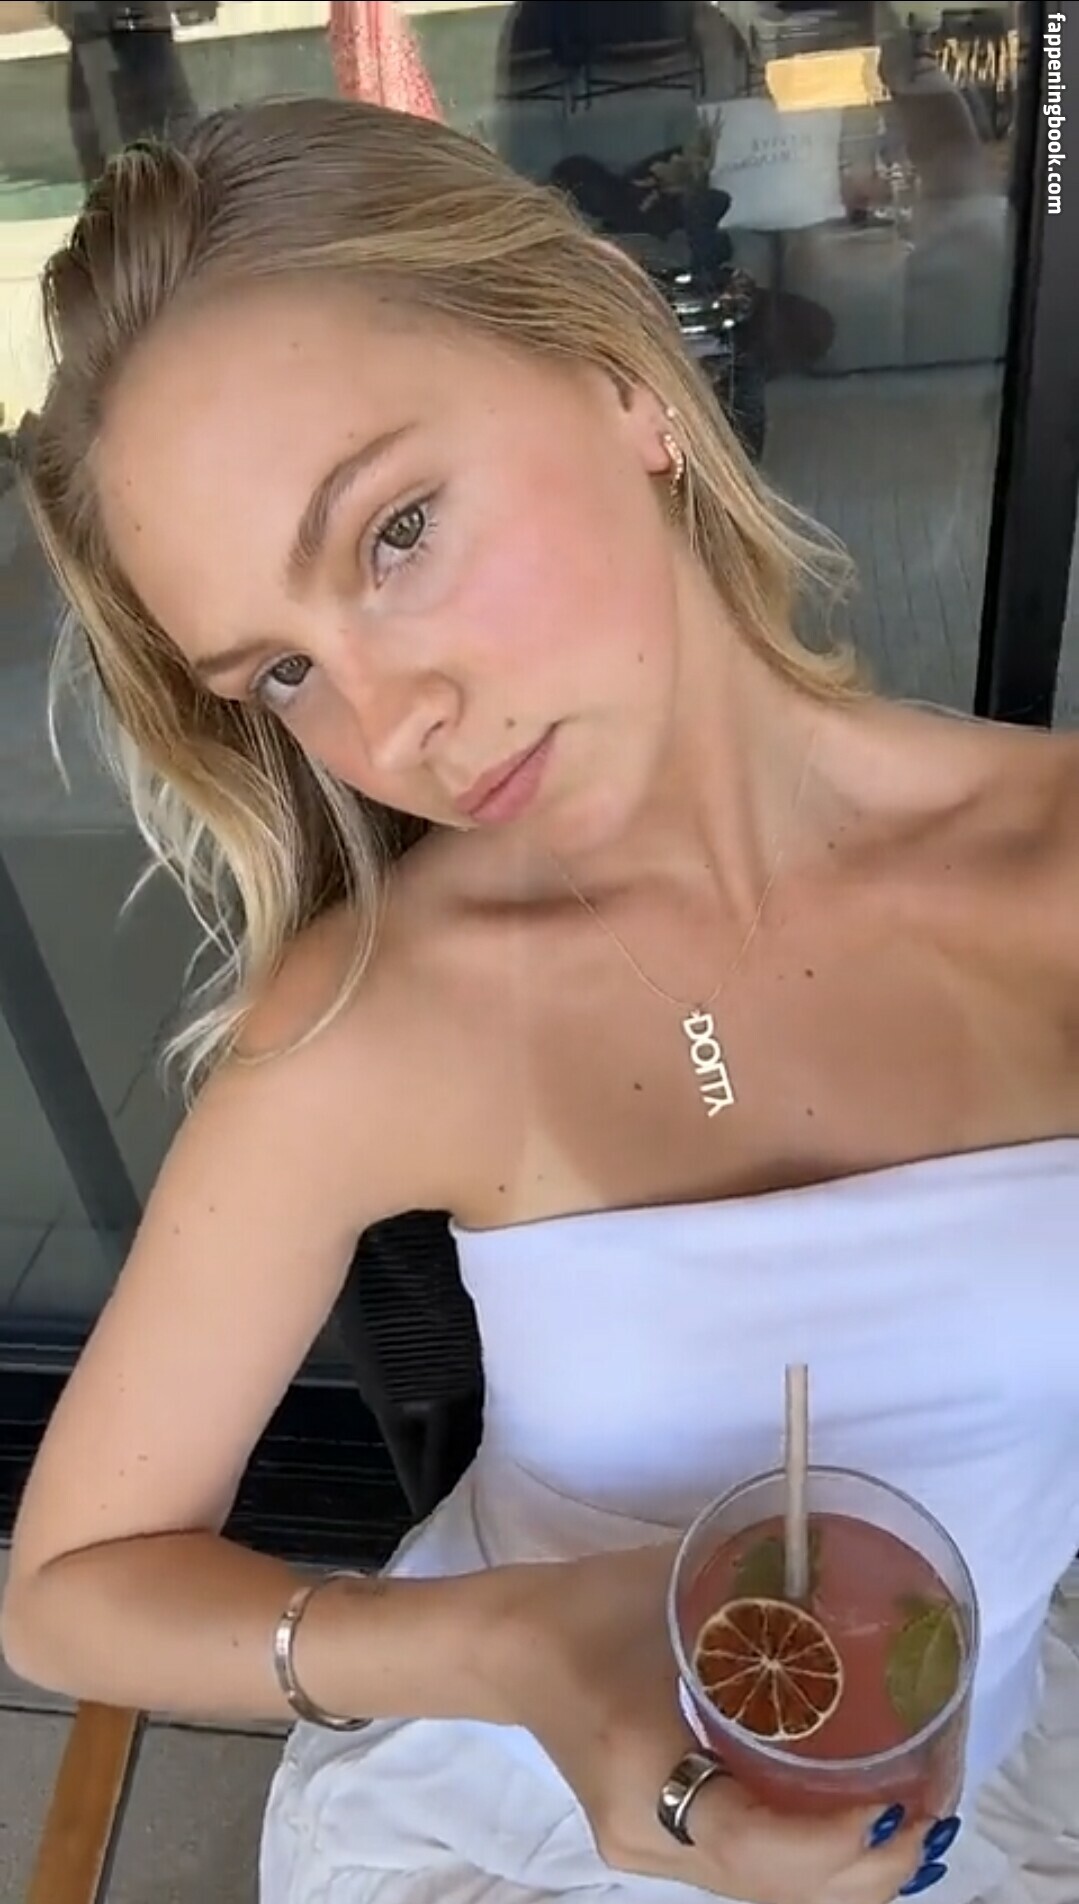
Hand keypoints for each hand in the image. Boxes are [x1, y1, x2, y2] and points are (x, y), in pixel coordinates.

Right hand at [491, 1543, 931, 1903]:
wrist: (505, 1645)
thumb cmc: (582, 1610)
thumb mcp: (668, 1584)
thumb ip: (752, 1582)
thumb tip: (841, 1563)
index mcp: (641, 1781)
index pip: (751, 1844)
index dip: (831, 1839)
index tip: (897, 1803)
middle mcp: (648, 1840)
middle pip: (774, 1889)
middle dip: (866, 1866)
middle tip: (934, 1809)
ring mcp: (651, 1853)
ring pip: (770, 1894)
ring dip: (850, 1873)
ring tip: (916, 1819)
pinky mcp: (661, 1844)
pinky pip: (753, 1875)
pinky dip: (815, 1865)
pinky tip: (863, 1825)